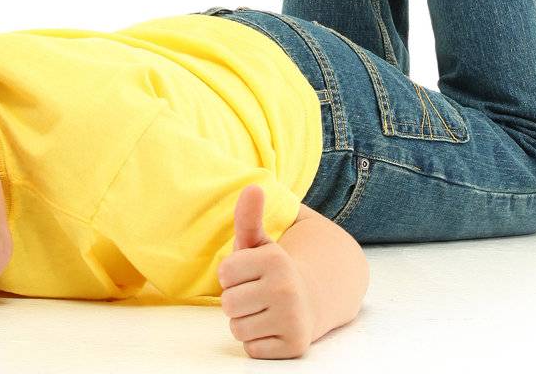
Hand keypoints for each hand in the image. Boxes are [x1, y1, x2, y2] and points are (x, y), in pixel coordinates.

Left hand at [217, 186, 314, 359]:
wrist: (311, 299)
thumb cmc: (273, 270)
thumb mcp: (260, 243)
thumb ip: (248, 217)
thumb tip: (253, 186)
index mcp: (275, 260)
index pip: (224, 275)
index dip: (231, 275)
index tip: (248, 273)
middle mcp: (287, 289)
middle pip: (228, 304)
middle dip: (236, 300)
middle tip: (255, 294)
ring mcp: (292, 320)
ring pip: (238, 329)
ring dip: (245, 321)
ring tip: (262, 310)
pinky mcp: (294, 347)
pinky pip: (251, 349)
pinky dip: (257, 341)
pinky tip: (271, 327)